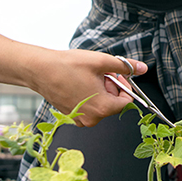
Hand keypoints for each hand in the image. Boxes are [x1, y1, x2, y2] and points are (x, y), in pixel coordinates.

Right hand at [33, 50, 147, 126]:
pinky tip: (77, 83)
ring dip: (99, 90)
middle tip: (98, 73)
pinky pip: (88, 107)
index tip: (114, 74)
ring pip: (101, 104)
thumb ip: (125, 66)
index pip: (127, 101)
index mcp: (103, 108)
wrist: (39, 70)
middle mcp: (92, 118)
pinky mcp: (71, 116)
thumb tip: (143, 68)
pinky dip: (88, 95)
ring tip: (86, 77)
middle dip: (110, 87)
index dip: (123, 85)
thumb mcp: (101, 62)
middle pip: (114, 103)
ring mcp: (80, 119)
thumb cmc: (68, 66)